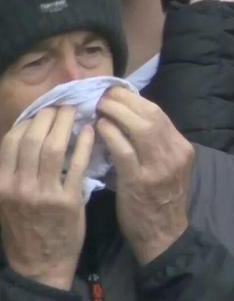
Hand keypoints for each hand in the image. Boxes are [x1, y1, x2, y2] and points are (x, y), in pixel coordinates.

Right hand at [0, 107, 92, 289]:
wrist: (41, 264)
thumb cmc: (27, 226)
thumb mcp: (9, 199)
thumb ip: (15, 170)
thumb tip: (30, 133)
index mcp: (2, 184)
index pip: (12, 141)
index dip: (29, 120)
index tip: (43, 109)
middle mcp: (19, 187)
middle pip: (34, 139)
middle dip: (50, 116)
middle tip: (63, 104)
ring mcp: (44, 193)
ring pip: (55, 147)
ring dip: (67, 124)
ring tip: (77, 111)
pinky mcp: (68, 200)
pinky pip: (77, 164)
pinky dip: (84, 143)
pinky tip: (91, 131)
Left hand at [96, 88, 193, 264]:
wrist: (163, 235)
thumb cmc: (160, 199)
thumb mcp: (169, 166)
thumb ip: (157, 144)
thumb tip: (131, 117)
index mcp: (182, 147)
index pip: (159, 113)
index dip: (136, 100)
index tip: (117, 93)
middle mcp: (174, 153)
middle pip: (151, 114)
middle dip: (126, 101)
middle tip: (105, 95)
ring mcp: (159, 167)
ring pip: (141, 127)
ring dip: (117, 113)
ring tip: (100, 107)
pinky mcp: (140, 181)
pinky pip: (124, 150)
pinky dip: (111, 134)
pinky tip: (99, 128)